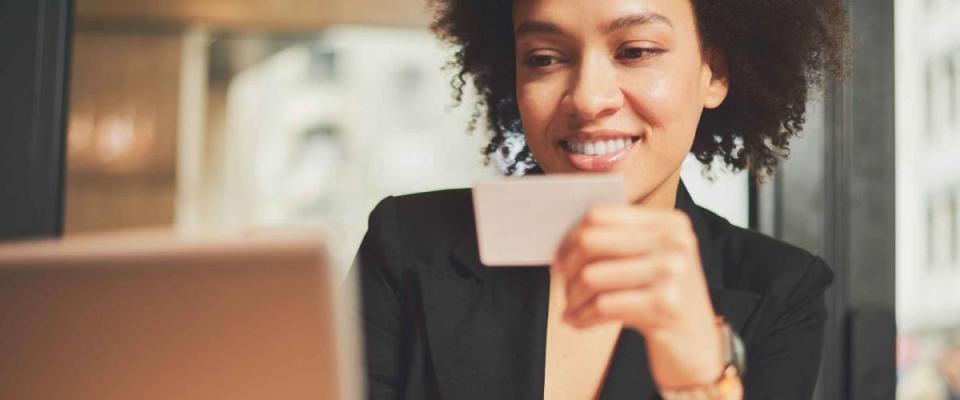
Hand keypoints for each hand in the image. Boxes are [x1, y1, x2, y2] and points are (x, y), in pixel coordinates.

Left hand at [550, 205, 727, 388]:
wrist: (697, 347)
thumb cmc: (665, 301)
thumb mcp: (652, 262)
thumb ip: (619, 242)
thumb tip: (564, 238)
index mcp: (668, 223)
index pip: (600, 216)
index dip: (570, 238)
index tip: (560, 258)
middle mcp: (673, 242)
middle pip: (590, 241)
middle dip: (567, 267)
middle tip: (564, 285)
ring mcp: (671, 272)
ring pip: (591, 275)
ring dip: (573, 296)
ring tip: (572, 308)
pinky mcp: (664, 304)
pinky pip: (602, 306)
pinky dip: (582, 317)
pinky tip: (578, 322)